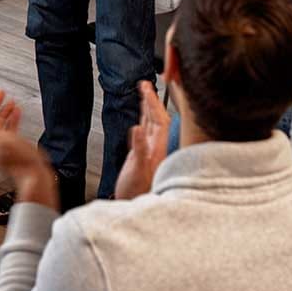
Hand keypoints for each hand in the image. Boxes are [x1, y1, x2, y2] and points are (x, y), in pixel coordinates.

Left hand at [0, 90, 56, 205]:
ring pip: (1, 124)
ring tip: (10, 101)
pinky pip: (12, 129)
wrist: (33, 173)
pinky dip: (13, 118)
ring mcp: (4, 144)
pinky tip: (17, 112)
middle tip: (0, 95)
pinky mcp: (15, 146)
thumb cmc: (18, 160)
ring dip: (4, 110)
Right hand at [115, 82, 169, 199]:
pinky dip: (142, 118)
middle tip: (144, 84)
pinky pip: (145, 130)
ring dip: (148, 107)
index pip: (160, 120)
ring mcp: (151, 151)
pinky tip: (140, 114)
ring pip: (152, 123)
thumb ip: (139, 149)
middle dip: (152, 100)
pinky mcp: (143, 154)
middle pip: (158, 118)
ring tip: (144, 92)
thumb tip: (138, 128)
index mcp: (159, 149)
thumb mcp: (137, 170)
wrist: (131, 206)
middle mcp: (157, 148)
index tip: (146, 89)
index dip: (154, 103)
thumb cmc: (136, 192)